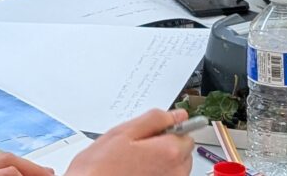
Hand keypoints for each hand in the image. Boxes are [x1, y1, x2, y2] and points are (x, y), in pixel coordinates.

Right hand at [65, 109, 193, 175]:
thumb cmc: (101, 166)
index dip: (167, 129)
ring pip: (175, 166)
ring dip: (161, 162)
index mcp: (169, 152)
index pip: (185, 132)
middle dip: (165, 146)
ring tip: (134, 162)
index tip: (152, 132)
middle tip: (137, 147)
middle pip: (182, 151)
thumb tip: (176, 115)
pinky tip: (136, 172)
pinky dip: (156, 173)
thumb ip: (155, 120)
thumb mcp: (123, 132)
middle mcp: (175, 172)